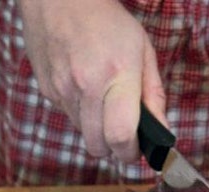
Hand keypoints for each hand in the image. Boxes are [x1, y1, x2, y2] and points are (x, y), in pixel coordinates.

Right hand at [19, 0, 166, 160]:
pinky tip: (84, 88)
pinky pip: (68, 117)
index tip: (137, 150)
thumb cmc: (107, 21)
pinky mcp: (47, 89)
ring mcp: (62, 89)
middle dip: (114, 148)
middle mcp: (86, 85)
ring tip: (103, 103)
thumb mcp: (142, 51)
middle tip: (123, 134)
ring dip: (96, 130)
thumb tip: (161, 133)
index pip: (120, 135)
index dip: (130, 152)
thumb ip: (153, 95)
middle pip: (98, 146)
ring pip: (83, 134)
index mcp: (116, 75)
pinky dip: (80, 113)